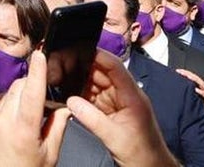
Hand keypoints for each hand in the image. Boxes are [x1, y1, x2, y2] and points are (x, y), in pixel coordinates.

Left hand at [0, 51, 68, 166]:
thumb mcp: (49, 155)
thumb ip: (58, 127)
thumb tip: (65, 108)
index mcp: (24, 128)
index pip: (32, 91)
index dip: (37, 70)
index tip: (40, 55)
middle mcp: (5, 120)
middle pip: (19, 86)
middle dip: (33, 84)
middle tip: (46, 98)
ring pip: (9, 93)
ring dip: (23, 94)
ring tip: (34, 113)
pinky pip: (2, 103)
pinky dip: (13, 104)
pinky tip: (21, 119)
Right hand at [66, 50, 179, 166]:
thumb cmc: (142, 155)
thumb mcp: (115, 137)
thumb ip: (92, 119)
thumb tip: (71, 101)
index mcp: (132, 96)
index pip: (115, 67)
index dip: (97, 55)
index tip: (78, 48)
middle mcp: (125, 96)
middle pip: (102, 73)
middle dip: (82, 67)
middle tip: (61, 64)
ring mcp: (117, 104)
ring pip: (95, 85)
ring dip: (79, 82)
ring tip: (61, 77)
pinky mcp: (111, 113)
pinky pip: (94, 99)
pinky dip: (81, 96)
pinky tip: (69, 94)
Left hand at [176, 68, 203, 117]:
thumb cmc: (199, 101)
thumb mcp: (192, 93)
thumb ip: (187, 88)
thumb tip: (176, 83)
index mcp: (199, 84)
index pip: (192, 75)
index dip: (185, 72)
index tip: (177, 71)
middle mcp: (203, 86)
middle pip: (195, 78)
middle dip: (188, 74)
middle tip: (180, 72)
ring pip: (200, 84)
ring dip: (194, 80)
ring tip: (187, 77)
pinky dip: (200, 92)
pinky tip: (195, 90)